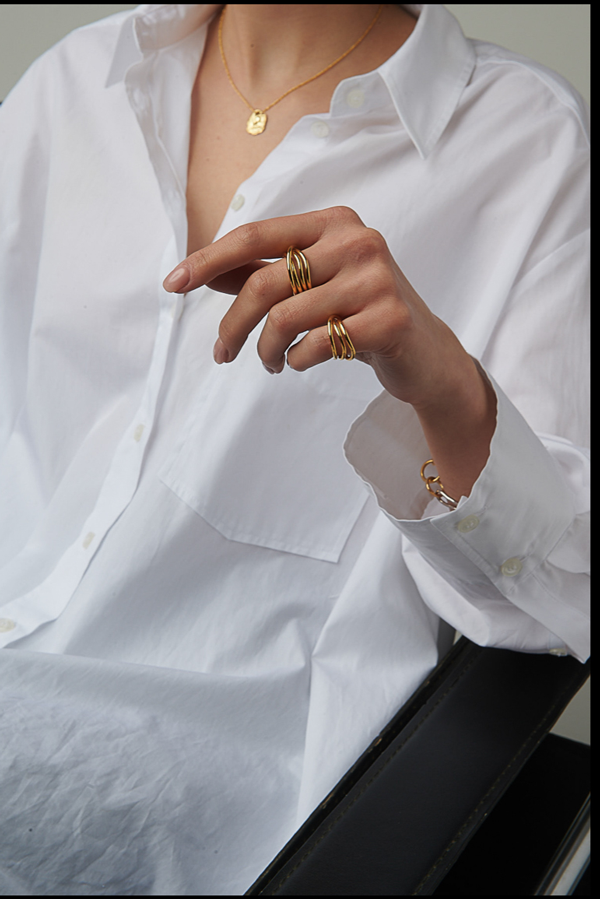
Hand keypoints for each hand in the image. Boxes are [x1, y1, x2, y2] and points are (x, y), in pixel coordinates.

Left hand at [164, 206, 495, 498]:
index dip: (209, 260)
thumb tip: (204, 272)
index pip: (256, 235)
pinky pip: (314, 345)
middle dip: (232, 325)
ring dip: (264, 351)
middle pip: (265, 283)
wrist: (426, 353)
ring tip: (268, 363)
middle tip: (222, 354)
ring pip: (285, 318)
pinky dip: (295, 361)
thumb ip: (265, 274)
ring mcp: (376, 279)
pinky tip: (299, 363)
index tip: (173, 285)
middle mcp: (357, 242)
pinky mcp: (388, 319)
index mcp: (334, 223)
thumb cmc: (361, 314)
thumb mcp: (314, 286)